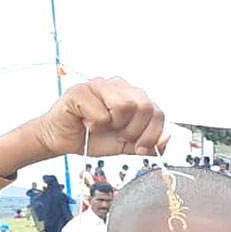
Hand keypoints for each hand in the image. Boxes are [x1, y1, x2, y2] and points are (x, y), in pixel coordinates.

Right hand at [31, 77, 167, 158]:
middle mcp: (119, 86)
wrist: (64, 140)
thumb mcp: (129, 146)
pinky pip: (101, 112)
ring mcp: (99, 85)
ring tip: (103, 127)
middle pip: (145, 107)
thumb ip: (149, 143)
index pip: (158, 112)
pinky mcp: (80, 91)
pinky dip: (95, 125)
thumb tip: (166, 137)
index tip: (138, 146)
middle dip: (134, 131)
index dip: (151, 134)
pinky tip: (87, 122)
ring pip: (125, 105)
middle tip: (120, 137)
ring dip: (116, 126)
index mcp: (134, 96)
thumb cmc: (96, 138)